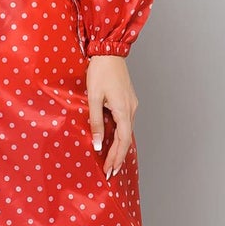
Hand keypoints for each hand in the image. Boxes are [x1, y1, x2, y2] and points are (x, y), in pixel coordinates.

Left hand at [87, 54, 137, 178]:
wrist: (109, 52)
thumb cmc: (100, 72)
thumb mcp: (93, 98)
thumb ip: (95, 122)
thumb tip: (97, 144)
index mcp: (123, 110)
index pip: (122, 141)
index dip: (116, 157)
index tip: (110, 171)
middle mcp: (131, 110)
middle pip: (126, 140)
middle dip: (118, 157)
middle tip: (110, 173)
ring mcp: (131, 105)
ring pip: (127, 132)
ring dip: (119, 148)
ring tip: (111, 162)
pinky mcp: (128, 101)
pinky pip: (126, 124)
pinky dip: (121, 137)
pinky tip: (115, 142)